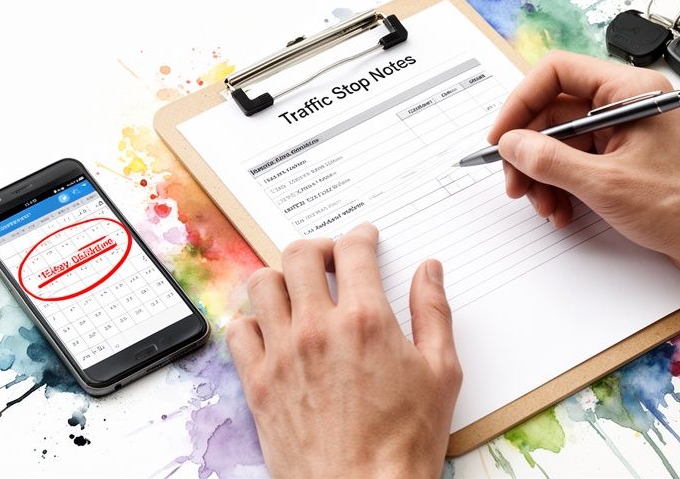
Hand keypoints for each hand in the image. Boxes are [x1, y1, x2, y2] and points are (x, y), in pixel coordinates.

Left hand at [226, 223, 461, 478]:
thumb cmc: (403, 445)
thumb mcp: (441, 373)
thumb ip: (433, 312)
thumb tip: (429, 271)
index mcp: (365, 320)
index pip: (353, 251)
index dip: (361, 236)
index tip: (364, 239)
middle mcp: (316, 328)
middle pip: (300, 254)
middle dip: (319, 246)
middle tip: (332, 258)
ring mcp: (281, 354)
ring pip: (262, 284)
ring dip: (281, 276)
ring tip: (298, 288)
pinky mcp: (257, 383)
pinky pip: (238, 330)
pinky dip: (252, 320)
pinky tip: (272, 328)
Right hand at [488, 51, 679, 282]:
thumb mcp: (604, 184)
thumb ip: (549, 161)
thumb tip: (512, 145)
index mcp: (629, 90)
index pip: (556, 72)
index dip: (521, 102)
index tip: (502, 136)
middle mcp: (626, 104)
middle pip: (555, 112)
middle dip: (530, 151)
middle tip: (515, 184)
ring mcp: (626, 132)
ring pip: (563, 142)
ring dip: (544, 175)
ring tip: (544, 207)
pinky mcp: (625, 159)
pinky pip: (579, 162)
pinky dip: (563, 186)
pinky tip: (561, 211)